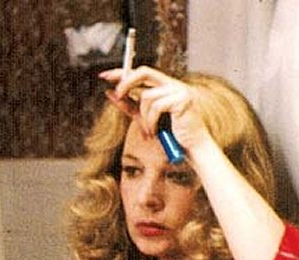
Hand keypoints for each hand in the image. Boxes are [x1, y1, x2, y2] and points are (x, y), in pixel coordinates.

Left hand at [98, 67, 213, 159]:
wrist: (192, 148)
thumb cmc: (173, 135)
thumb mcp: (145, 118)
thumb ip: (129, 105)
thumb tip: (110, 93)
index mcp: (167, 87)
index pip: (142, 73)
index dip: (122, 72)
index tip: (105, 76)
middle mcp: (174, 85)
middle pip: (144, 72)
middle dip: (126, 82)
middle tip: (117, 94)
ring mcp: (180, 91)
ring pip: (147, 96)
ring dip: (143, 116)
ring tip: (150, 130)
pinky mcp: (183, 100)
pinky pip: (156, 106)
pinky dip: (151, 121)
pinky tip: (156, 130)